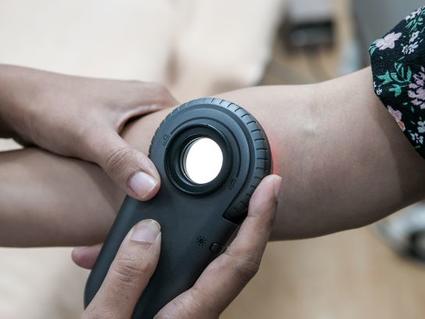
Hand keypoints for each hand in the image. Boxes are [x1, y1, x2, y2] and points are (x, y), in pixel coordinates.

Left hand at [0, 64, 176, 199]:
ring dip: (154, 171)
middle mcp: (149, 104)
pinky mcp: (119, 127)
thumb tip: (150, 190)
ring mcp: (134, 115)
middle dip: (174, 169)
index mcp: (155, 98)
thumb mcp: (89, 136)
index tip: (193, 188)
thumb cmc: (52, 107)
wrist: (18, 101)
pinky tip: (137, 187)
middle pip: (175, 144)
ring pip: (156, 149)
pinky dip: (138, 168)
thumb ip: (120, 161)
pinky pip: (138, 151)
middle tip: (175, 199)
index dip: (193, 159)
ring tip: (160, 198)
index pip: (189, 131)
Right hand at [76, 175, 280, 318]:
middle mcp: (199, 306)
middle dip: (246, 214)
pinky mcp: (173, 300)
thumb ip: (127, 278)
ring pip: (205, 256)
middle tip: (248, 182)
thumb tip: (150, 231)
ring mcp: (188, 303)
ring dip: (195, 225)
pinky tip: (134, 242)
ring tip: (178, 201)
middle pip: (235, 253)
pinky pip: (179, 264)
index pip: (240, 260)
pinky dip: (165, 246)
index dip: (260, 219)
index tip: (270, 186)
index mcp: (191, 312)